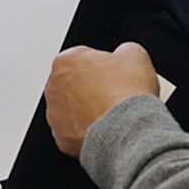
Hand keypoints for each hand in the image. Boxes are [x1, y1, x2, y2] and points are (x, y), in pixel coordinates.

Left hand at [44, 42, 160, 156]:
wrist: (126, 129)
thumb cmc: (126, 93)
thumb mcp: (135, 54)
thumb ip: (124, 50)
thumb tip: (125, 55)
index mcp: (65, 61)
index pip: (83, 57)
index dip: (103, 65)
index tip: (114, 74)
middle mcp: (53, 87)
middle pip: (75, 84)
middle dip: (92, 88)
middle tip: (115, 94)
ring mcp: (55, 115)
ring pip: (73, 109)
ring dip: (88, 110)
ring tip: (112, 113)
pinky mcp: (62, 138)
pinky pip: (75, 132)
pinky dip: (88, 131)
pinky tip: (106, 129)